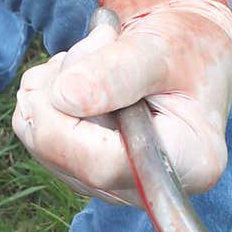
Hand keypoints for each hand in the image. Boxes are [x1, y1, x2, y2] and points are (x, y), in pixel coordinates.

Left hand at [12, 0, 231, 203]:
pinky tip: (80, 78)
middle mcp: (153, 187)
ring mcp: (118, 186)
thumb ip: (117, 71)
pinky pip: (43, 143)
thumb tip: (64, 97)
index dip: (65, 123)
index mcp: (189, 161)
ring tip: (93, 56)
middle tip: (91, 45)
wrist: (187, 50)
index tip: (64, 70)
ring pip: (46, 150)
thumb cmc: (186, 47)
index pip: (105, 166)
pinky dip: (48, 102)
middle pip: (70, 161)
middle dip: (56, 97)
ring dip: (50, 93)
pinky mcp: (92, 175)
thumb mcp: (160, 47)